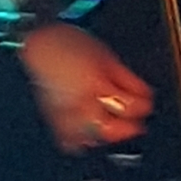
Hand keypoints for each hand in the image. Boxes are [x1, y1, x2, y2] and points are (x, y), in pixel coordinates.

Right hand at [19, 23, 152, 153]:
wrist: (35, 40)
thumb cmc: (66, 42)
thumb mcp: (104, 54)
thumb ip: (126, 77)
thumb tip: (144, 93)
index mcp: (97, 85)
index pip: (129, 107)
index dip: (143, 105)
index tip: (146, 102)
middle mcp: (80, 104)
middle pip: (111, 130)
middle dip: (127, 128)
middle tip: (135, 123)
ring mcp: (64, 114)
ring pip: (90, 138)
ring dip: (104, 134)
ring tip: (111, 126)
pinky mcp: (51, 118)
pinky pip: (68, 140)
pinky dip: (80, 140)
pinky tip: (87, 132)